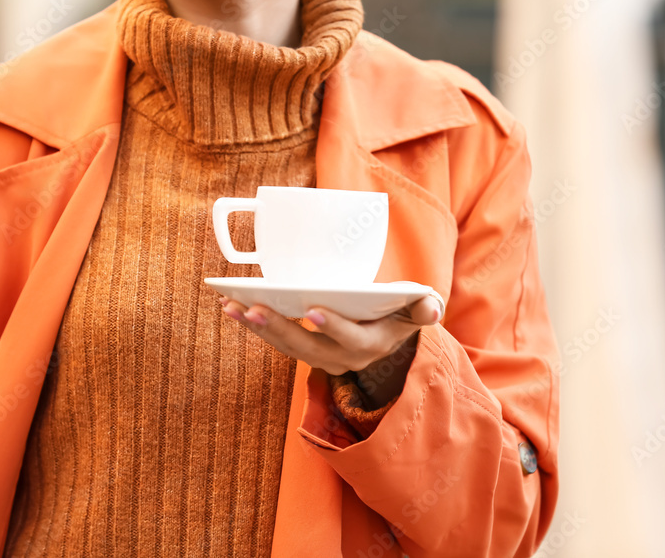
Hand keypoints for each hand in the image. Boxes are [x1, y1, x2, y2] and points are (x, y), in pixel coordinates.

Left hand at [218, 294, 443, 405]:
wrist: (387, 342)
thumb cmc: (400, 316)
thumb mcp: (416, 311)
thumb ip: (423, 308)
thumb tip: (432, 308)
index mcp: (369, 345)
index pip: (350, 339)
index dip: (332, 326)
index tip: (312, 310)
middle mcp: (342, 358)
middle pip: (307, 347)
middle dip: (279, 328)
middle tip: (253, 308)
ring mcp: (320, 358)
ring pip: (285, 346)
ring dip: (257, 328)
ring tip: (232, 306)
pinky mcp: (303, 351)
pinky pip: (276, 341)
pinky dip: (253, 325)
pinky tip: (231, 306)